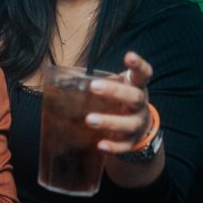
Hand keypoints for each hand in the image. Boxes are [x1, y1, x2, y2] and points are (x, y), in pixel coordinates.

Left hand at [87, 51, 163, 186]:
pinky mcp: (131, 141)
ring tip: (90, 120)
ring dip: (110, 121)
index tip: (128, 56)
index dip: (138, 65)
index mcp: (136, 87)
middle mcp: (141, 105)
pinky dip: (113, 146)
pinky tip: (100, 145)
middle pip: (134, 97)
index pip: (143, 74)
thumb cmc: (120, 101)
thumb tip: (59, 77)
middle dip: (115, 92)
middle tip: (93, 86)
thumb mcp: (117, 87)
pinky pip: (124, 146)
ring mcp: (138, 124)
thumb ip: (98, 81)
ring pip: (128, 123)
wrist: (139, 127)